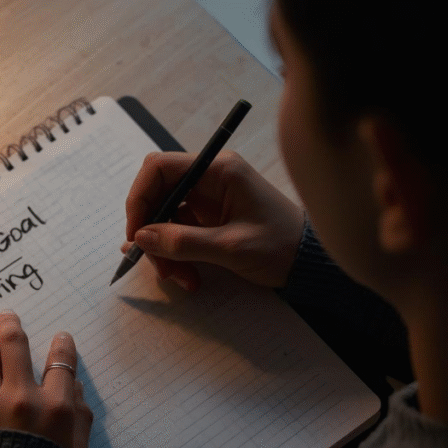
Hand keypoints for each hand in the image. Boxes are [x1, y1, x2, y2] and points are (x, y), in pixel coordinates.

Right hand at [124, 150, 304, 290]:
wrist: (310, 263)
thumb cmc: (280, 247)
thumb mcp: (230, 247)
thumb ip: (182, 242)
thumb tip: (140, 238)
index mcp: (218, 170)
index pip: (159, 169)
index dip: (140, 198)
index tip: (136, 233)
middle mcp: (210, 178)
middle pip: (159, 196)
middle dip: (152, 233)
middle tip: (159, 266)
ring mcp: (209, 199)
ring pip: (165, 218)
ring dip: (165, 250)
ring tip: (180, 278)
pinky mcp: (210, 218)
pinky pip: (178, 232)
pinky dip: (177, 255)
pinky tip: (186, 275)